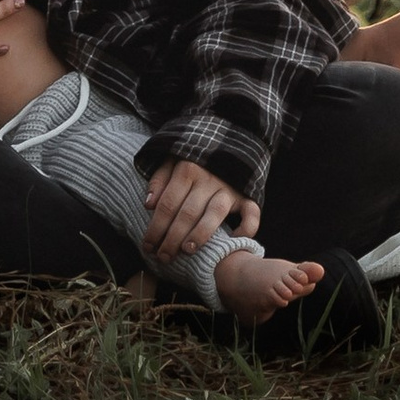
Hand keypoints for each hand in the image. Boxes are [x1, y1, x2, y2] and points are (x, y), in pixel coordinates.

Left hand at [143, 159, 258, 262]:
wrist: (225, 141)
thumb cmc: (192, 159)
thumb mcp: (171, 161)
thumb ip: (159, 181)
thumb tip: (148, 204)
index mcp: (187, 168)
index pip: (168, 203)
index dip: (156, 227)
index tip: (147, 247)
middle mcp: (208, 178)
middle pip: (188, 212)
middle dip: (172, 238)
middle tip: (163, 257)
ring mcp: (228, 187)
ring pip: (215, 213)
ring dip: (200, 234)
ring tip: (187, 251)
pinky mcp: (246, 195)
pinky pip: (251, 212)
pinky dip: (247, 226)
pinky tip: (234, 239)